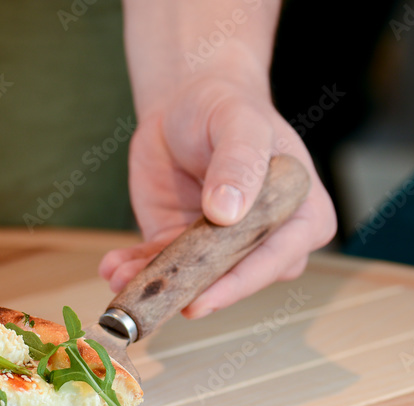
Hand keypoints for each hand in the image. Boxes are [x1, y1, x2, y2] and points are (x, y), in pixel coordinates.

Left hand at [99, 76, 336, 318]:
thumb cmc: (228, 107)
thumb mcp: (239, 124)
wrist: (186, 101)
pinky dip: (133, 269)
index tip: (206, 297)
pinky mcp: (179, 246)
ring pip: (188, 280)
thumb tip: (228, 212)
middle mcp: (263, 241)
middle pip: (230, 280)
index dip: (240, 282)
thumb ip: (239, 164)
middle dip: (189, 291)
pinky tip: (113, 266)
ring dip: (154, 285)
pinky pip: (157, 265)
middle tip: (156, 296)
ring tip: (123, 277)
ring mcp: (219, 248)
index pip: (275, 259)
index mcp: (300, 215)